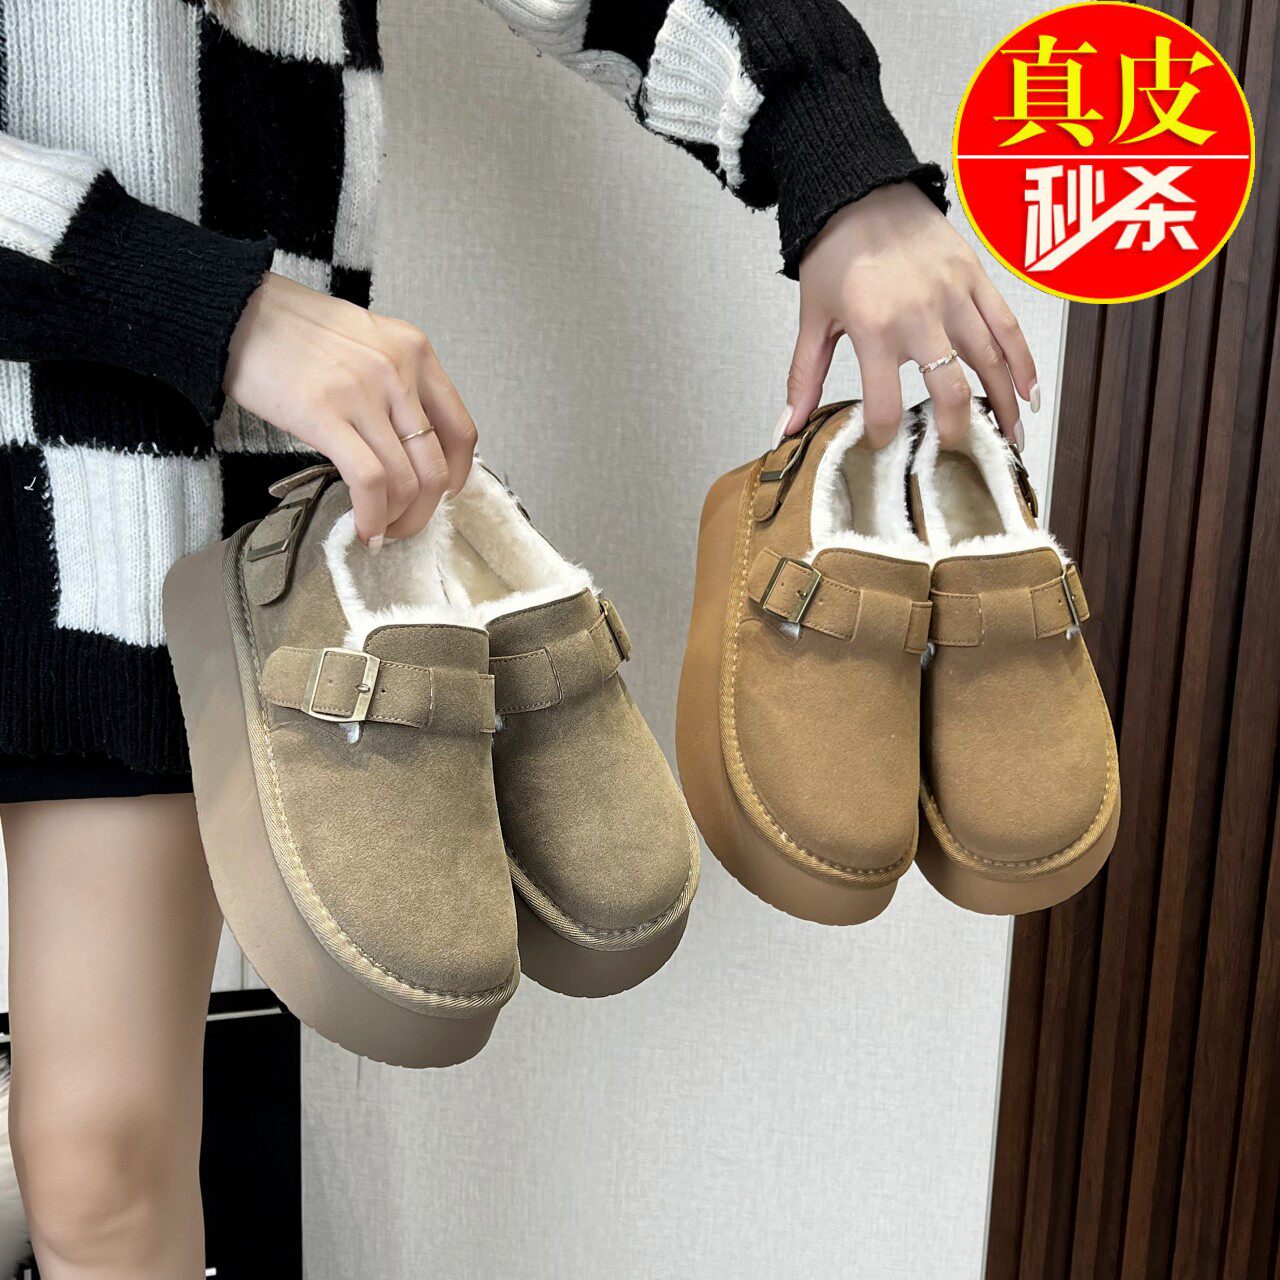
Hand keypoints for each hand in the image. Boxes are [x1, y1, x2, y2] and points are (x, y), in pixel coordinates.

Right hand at [224, 273, 476, 547]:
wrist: (236, 309)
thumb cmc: (295, 329)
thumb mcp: (367, 341)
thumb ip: (396, 385)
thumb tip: (410, 447)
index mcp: (415, 352)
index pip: (461, 431)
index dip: (457, 476)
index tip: (441, 496)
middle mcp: (398, 371)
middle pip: (436, 466)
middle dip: (425, 511)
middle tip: (405, 526)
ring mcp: (363, 393)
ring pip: (406, 481)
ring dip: (397, 521)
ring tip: (380, 531)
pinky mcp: (323, 414)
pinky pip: (368, 480)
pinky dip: (372, 515)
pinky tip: (362, 528)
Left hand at [782, 182, 1038, 448]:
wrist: (860, 188)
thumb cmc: (834, 253)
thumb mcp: (813, 319)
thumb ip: (804, 377)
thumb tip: (788, 428)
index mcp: (874, 328)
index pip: (886, 403)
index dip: (885, 434)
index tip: (884, 444)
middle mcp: (920, 314)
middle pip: (951, 388)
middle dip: (955, 429)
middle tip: (953, 452)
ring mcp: (953, 294)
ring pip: (990, 360)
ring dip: (1003, 405)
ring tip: (1008, 439)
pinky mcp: (975, 277)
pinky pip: (1007, 325)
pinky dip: (1022, 362)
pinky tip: (1029, 393)